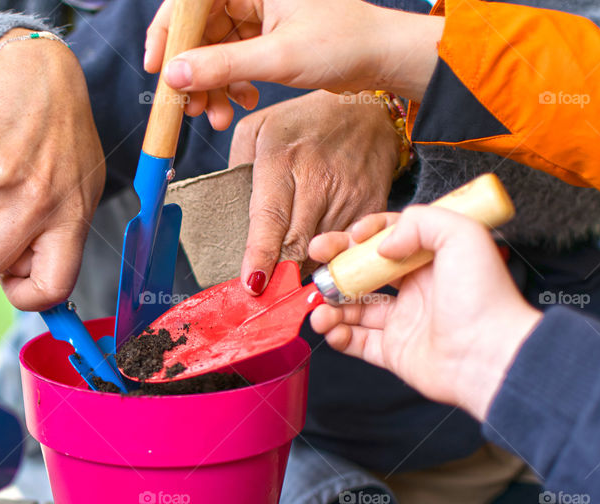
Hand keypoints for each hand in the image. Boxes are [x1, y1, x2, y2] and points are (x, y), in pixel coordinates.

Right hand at [0, 29, 105, 310]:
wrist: (39, 71)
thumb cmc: (58, 136)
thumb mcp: (77, 187)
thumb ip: (54, 234)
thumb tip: (15, 279)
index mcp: (71, 218)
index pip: (53, 288)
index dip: (23, 296)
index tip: (9, 279)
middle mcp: (40, 204)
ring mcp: (4, 179)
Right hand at [144, 0, 441, 128]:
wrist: (384, 58)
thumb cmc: (343, 43)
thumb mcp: (277, 57)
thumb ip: (221, 65)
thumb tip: (173, 75)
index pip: (190, 1)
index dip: (168, 33)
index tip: (158, 68)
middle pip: (198, 29)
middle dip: (192, 72)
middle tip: (189, 108)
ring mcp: (258, 12)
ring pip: (213, 49)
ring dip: (211, 86)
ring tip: (217, 117)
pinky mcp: (265, 34)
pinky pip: (232, 59)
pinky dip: (230, 84)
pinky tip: (242, 102)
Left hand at [229, 90, 397, 294]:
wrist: (371, 111)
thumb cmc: (306, 122)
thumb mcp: (259, 128)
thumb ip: (237, 166)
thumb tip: (229, 209)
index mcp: (282, 159)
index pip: (270, 217)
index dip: (262, 254)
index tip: (252, 283)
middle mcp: (318, 180)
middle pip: (297, 244)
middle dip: (279, 274)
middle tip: (263, 296)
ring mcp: (349, 197)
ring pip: (322, 253)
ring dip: (302, 272)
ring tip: (285, 284)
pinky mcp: (371, 209)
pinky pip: (347, 248)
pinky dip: (329, 261)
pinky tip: (315, 264)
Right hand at [308, 207, 541, 420]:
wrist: (490, 354)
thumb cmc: (484, 297)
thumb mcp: (462, 235)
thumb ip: (420, 222)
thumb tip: (383, 244)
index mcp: (431, 261)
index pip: (389, 239)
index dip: (365, 235)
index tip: (350, 236)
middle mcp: (417, 289)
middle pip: (365, 272)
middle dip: (337, 266)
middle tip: (317, 261)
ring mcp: (405, 322)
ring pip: (356, 309)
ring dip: (331, 306)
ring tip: (319, 308)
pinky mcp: (396, 353)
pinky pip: (359, 343)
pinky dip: (339, 336)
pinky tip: (330, 328)